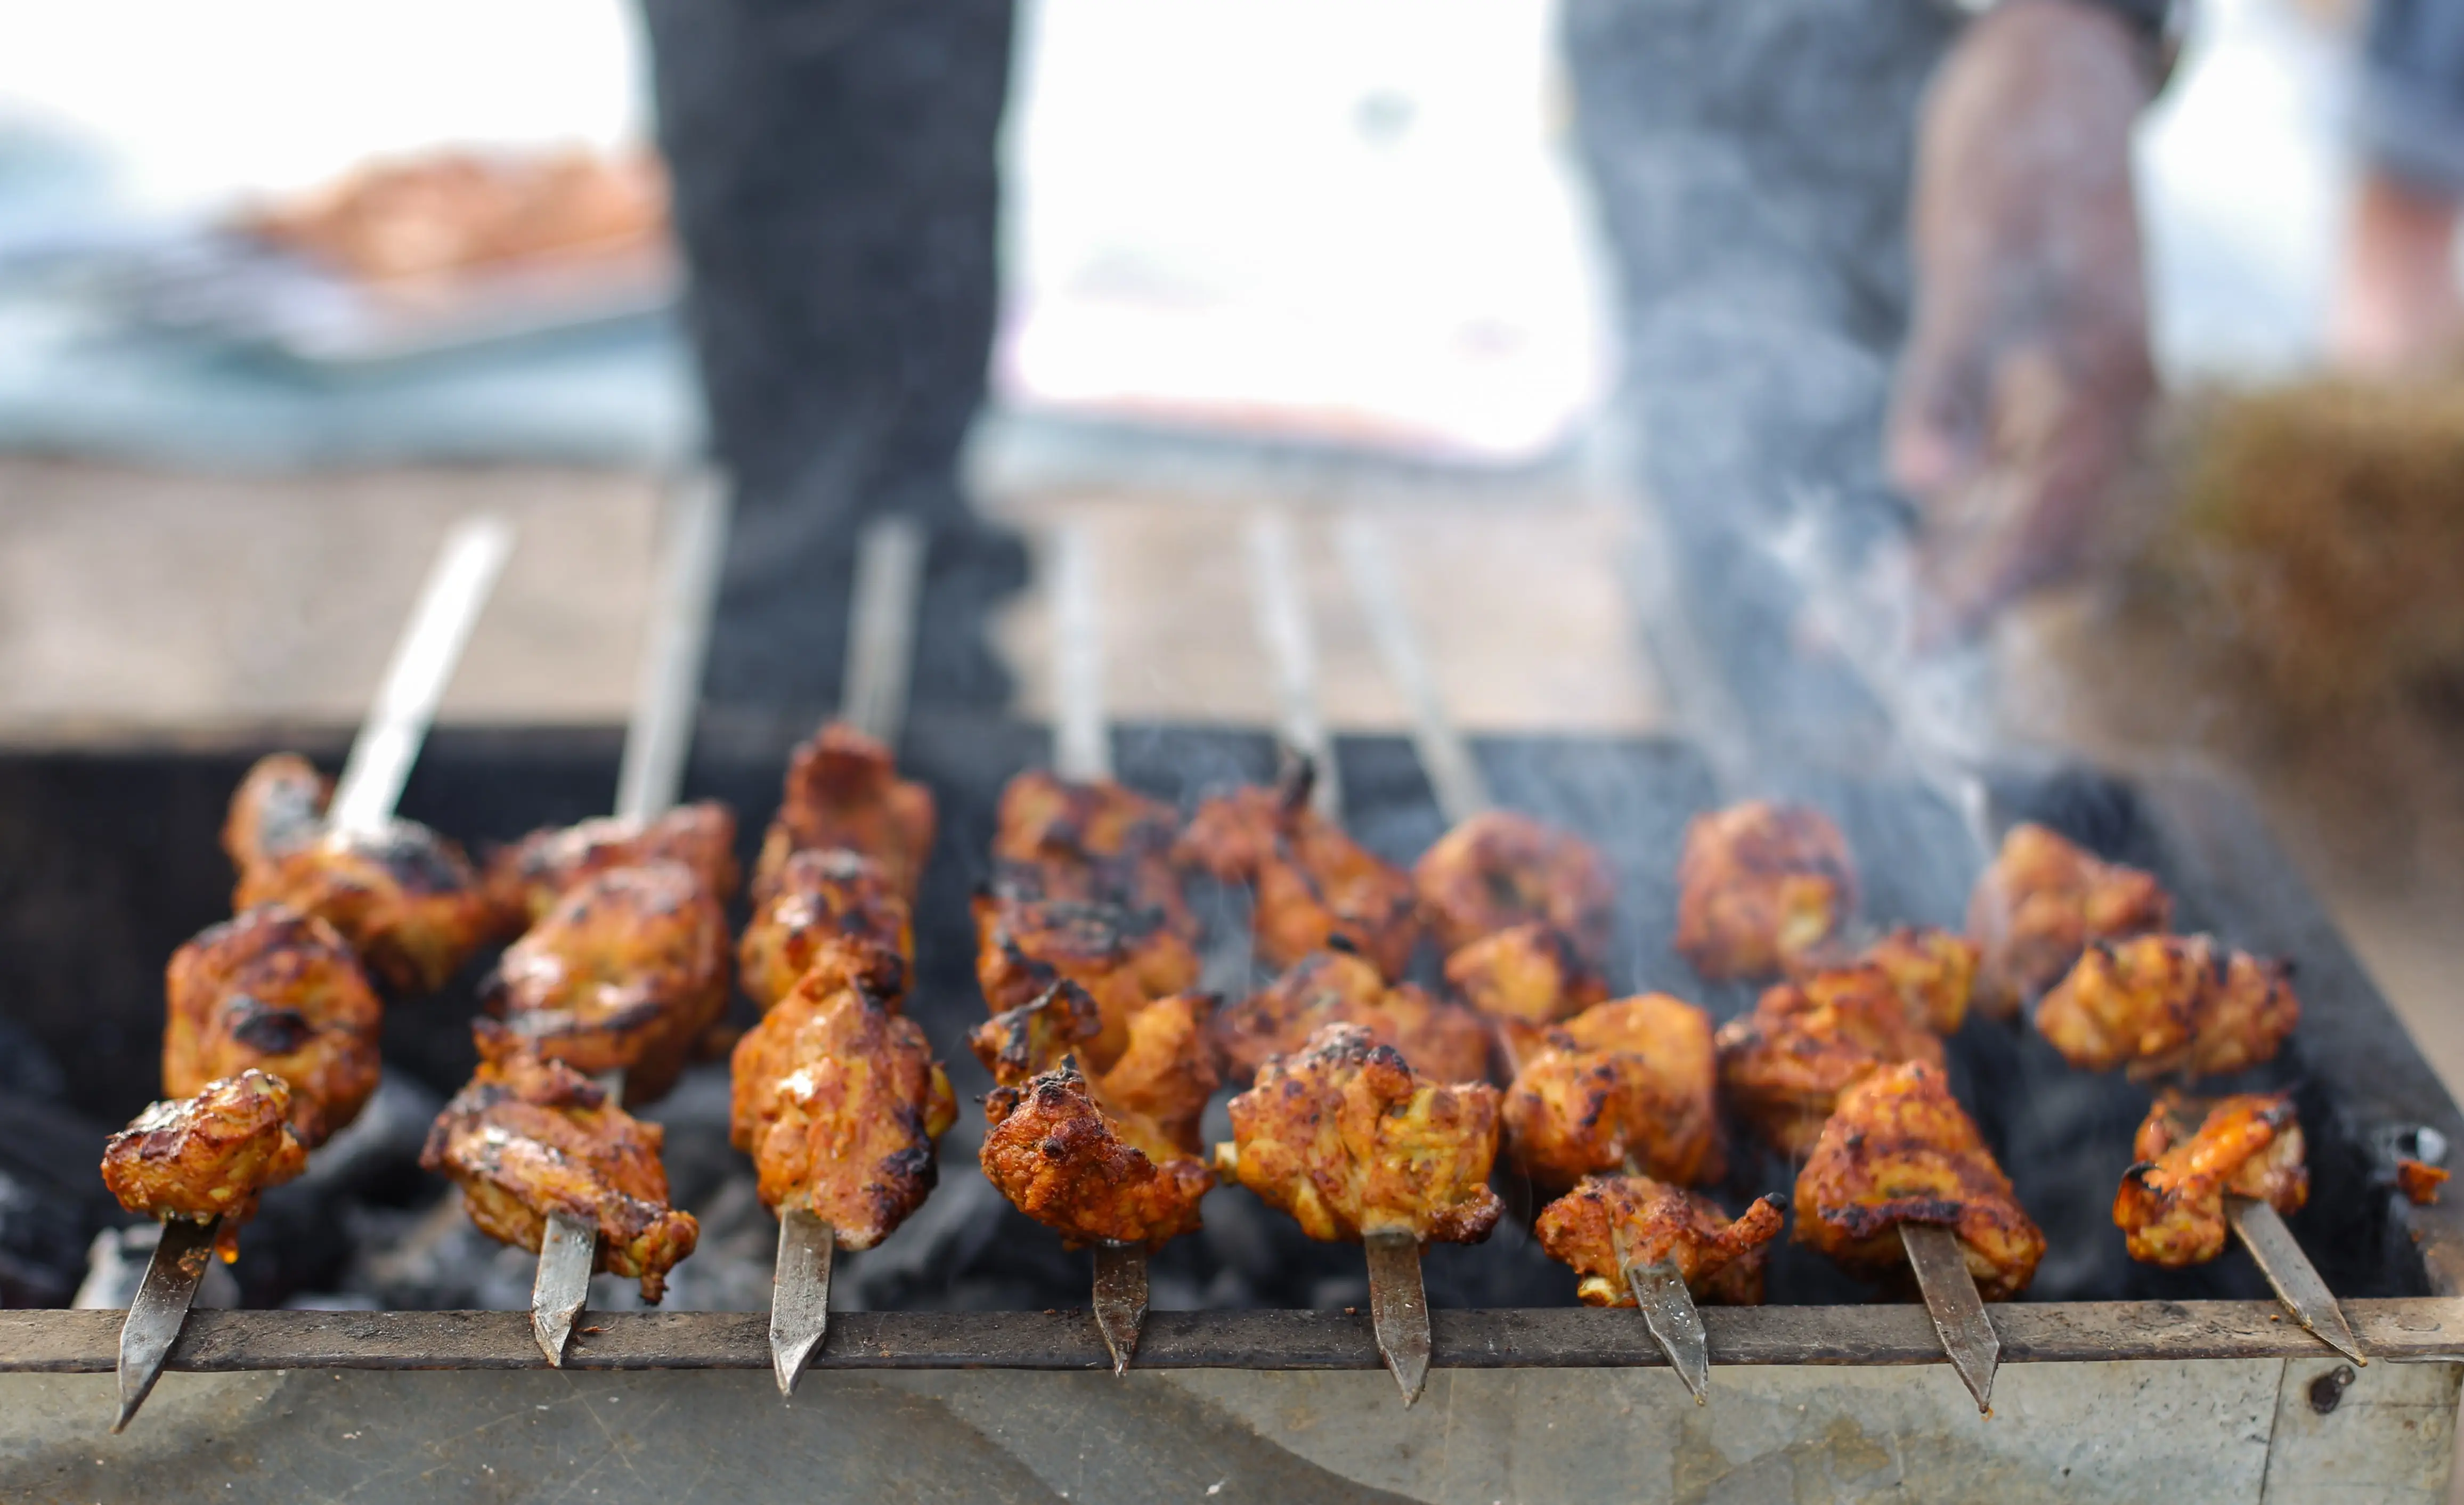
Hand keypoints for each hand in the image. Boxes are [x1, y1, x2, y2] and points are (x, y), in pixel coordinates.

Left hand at [1887, 0, 2158, 641]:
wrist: (2045, 88)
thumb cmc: (2017, 167)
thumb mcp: (1976, 268)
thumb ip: (1946, 376)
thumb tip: (1920, 482)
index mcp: (2114, 393)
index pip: (2058, 522)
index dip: (1992, 588)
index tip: (1928, 643)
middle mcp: (2099, 417)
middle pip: (2032, 544)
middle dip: (1954, 605)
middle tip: (1870, 658)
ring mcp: (2064, 412)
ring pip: (1997, 526)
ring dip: (1926, 582)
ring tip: (1836, 636)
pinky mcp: (2024, 400)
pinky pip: (1976, 490)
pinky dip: (1920, 534)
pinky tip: (1853, 574)